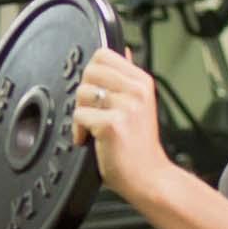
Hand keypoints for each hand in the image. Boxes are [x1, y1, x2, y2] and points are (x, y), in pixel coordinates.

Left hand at [71, 49, 173, 195]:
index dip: (91, 73)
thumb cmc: (139, 146)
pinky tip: (89, 141)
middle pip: (89, 71)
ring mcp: (126, 107)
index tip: (95, 93)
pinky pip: (79, 116)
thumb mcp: (140, 104)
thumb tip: (123, 51)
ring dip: (79, 113)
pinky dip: (78, 131)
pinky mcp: (113, 124)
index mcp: (142, 81)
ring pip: (82, 92)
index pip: (103, 54)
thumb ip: (128, 78)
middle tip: (91, 113)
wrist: (149, 178)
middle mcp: (137, 90)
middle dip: (83, 93)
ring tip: (91, 129)